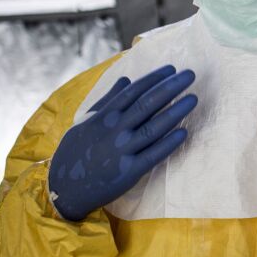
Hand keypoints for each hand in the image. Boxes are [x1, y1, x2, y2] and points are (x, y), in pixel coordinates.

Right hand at [48, 65, 197, 220]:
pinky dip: (168, 144)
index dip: (153, 79)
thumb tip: (125, 79)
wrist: (64, 188)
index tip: (172, 68)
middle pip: (146, 104)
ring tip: (193, 98)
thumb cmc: (75, 151)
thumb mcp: (86, 121)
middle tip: (190, 75)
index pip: (133, 91)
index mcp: (103, 117)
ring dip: (175, 112)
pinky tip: (184, 133)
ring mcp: (121, 151)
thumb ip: (107, 100)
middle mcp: (113, 131)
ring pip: (153, 128)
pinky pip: (152, 155)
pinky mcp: (129, 172)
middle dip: (170, 88)